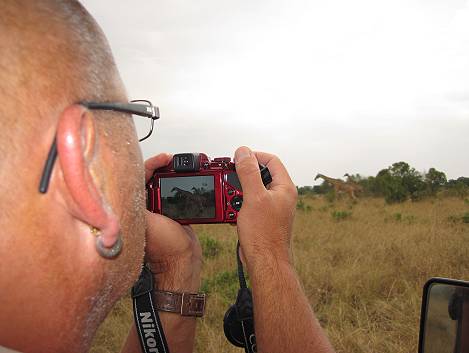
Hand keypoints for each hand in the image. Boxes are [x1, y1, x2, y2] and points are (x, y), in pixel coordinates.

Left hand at [143, 153, 201, 291]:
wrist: (183, 260)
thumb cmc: (164, 247)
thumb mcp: (146, 222)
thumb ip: (136, 203)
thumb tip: (129, 181)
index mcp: (134, 208)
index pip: (137, 177)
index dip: (150, 164)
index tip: (164, 159)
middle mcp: (144, 207)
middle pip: (150, 177)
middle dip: (160, 165)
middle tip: (171, 160)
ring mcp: (158, 208)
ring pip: (162, 183)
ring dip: (171, 173)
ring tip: (179, 166)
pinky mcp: (171, 211)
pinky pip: (173, 192)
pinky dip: (178, 183)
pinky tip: (184, 179)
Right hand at [234, 146, 296, 269]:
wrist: (265, 263)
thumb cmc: (264, 234)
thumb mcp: (254, 197)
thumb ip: (249, 173)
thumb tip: (244, 152)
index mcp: (284, 187)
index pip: (271, 160)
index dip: (254, 156)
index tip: (238, 158)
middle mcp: (281, 196)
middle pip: (260, 174)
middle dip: (242, 176)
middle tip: (229, 178)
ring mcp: (272, 207)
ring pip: (252, 190)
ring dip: (238, 192)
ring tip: (229, 198)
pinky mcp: (263, 218)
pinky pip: (249, 204)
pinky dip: (238, 205)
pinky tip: (231, 213)